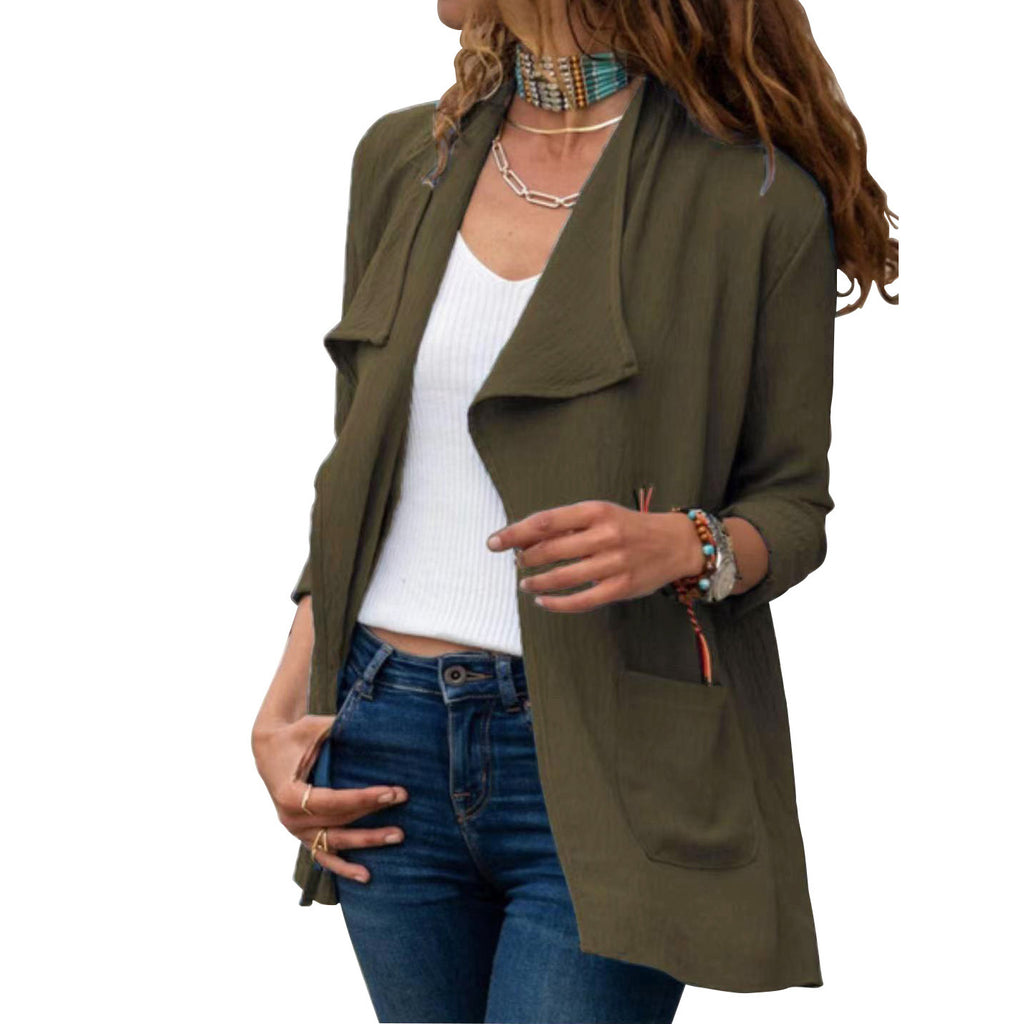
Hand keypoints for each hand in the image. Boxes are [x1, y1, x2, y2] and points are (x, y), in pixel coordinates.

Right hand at [251, 714, 407, 883]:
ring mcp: (297, 832)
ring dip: (366, 842)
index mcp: (289, 794)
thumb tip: (375, 724)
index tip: (392, 792)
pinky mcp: (304, 836)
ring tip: (396, 837)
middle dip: (373, 813)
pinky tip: (366, 875)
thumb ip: (338, 729)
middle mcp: (290, 819)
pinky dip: (344, 867)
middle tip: (403, 800)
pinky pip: (325, 857)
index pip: (333, 801)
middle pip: (338, 821)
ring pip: (335, 843)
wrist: (269, 750)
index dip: (364, 799)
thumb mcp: (313, 728)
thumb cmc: (295, 736)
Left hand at [486, 500, 704, 613]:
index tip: (494, 542)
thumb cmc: (628, 527)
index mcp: (595, 511)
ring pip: (562, 577)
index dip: (514, 533)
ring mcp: (614, 563)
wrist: (675, 543)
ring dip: (537, 583)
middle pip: (550, 550)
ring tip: (527, 584)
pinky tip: (543, 601)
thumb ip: (566, 525)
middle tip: (518, 564)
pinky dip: (556, 603)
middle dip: (525, 559)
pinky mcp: (621, 587)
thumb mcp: (600, 514)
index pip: (544, 522)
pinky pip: (580, 601)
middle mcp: (605, 534)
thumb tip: (523, 538)